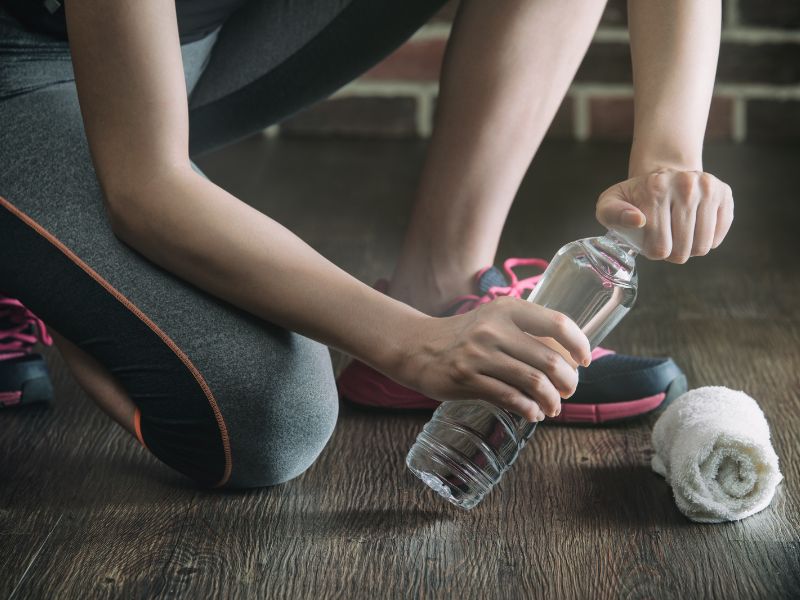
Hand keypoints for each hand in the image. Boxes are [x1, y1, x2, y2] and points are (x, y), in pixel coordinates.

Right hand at [394, 296, 591, 421]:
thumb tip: (569, 357)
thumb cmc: (465, 336)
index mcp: (508, 309)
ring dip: (552, 400)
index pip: (558, 324)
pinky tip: (533, 413)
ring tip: (553, 407)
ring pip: (534, 382)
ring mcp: (479, 354)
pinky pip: (510, 398)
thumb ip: (526, 331)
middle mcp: (494, 328)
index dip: (579, 345)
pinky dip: (529, 410)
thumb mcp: (494, 320)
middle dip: (568, 381)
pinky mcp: (467, 379)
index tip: (585, 360)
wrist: (418, 347)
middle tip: (569, 390)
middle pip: (550, 360)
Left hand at [595, 168, 733, 262]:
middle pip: (683, 249)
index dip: (653, 252)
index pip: (659, 247)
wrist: (662, 177)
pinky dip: (707, 240)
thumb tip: (638, 220)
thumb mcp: (610, 203)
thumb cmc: (634, 198)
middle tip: (665, 241)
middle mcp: (686, 185)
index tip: (648, 241)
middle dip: (672, 254)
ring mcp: (708, 188)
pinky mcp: (724, 193)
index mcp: (656, 188)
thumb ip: (613, 214)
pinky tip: (695, 229)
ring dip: (689, 249)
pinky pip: (719, 235)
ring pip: (703, 245)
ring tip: (679, 236)